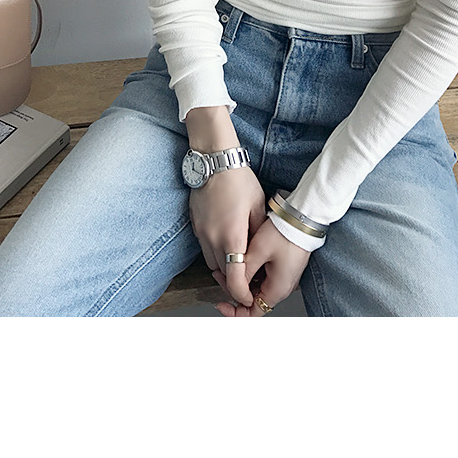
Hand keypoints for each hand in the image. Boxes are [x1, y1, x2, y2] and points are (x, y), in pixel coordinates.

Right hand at [189, 152, 263, 293]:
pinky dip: (216, 255)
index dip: (242, 295)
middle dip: (235, 283)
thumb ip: (259, 233)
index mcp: (232, 237)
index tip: (250, 297)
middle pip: (223, 276)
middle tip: (249, 280)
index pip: (234, 281)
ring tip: (239, 262)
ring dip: (225, 269)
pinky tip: (226, 245)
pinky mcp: (196, 227)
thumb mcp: (258, 206)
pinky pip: (206, 250)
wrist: (214, 159)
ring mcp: (202, 234)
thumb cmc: (238, 179)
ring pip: (213, 265)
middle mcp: (213, 240)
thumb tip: (261, 252)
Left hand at [216, 208, 306, 313]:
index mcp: (277, 290)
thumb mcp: (258, 251)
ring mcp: (283, 277)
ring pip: (257, 287)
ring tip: (229, 264)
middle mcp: (281, 287)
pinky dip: (251, 271)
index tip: (221, 303)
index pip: (252, 314)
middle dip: (235, 290)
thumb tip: (232, 286)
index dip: (234, 312)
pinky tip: (242, 258)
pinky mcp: (283, 267)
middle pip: (253, 300)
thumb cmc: (285, 232)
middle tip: (221, 275)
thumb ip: (243, 272)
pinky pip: (264, 276)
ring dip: (242, 279)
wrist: (304, 216)